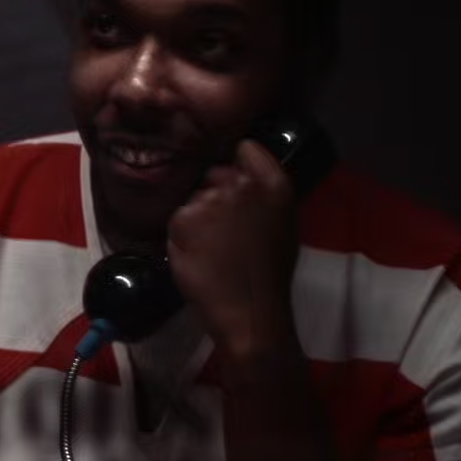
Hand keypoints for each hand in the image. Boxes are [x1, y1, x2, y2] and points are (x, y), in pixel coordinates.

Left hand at [166, 139, 302, 360]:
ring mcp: (209, 200)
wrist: (249, 311)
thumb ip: (262, 194)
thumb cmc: (269, 272)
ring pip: (194, 197)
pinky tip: (199, 254)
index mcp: (274, 185)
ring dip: (198, 215)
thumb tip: (241, 174)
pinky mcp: (182, 218)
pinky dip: (183, 233)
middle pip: (215, 173)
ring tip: (214, 247)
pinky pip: (178, 217)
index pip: (246, 149)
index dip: (239, 163)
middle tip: (225, 227)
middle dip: (216, 192)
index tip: (238, 180)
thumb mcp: (282, 225)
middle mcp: (241, 185)